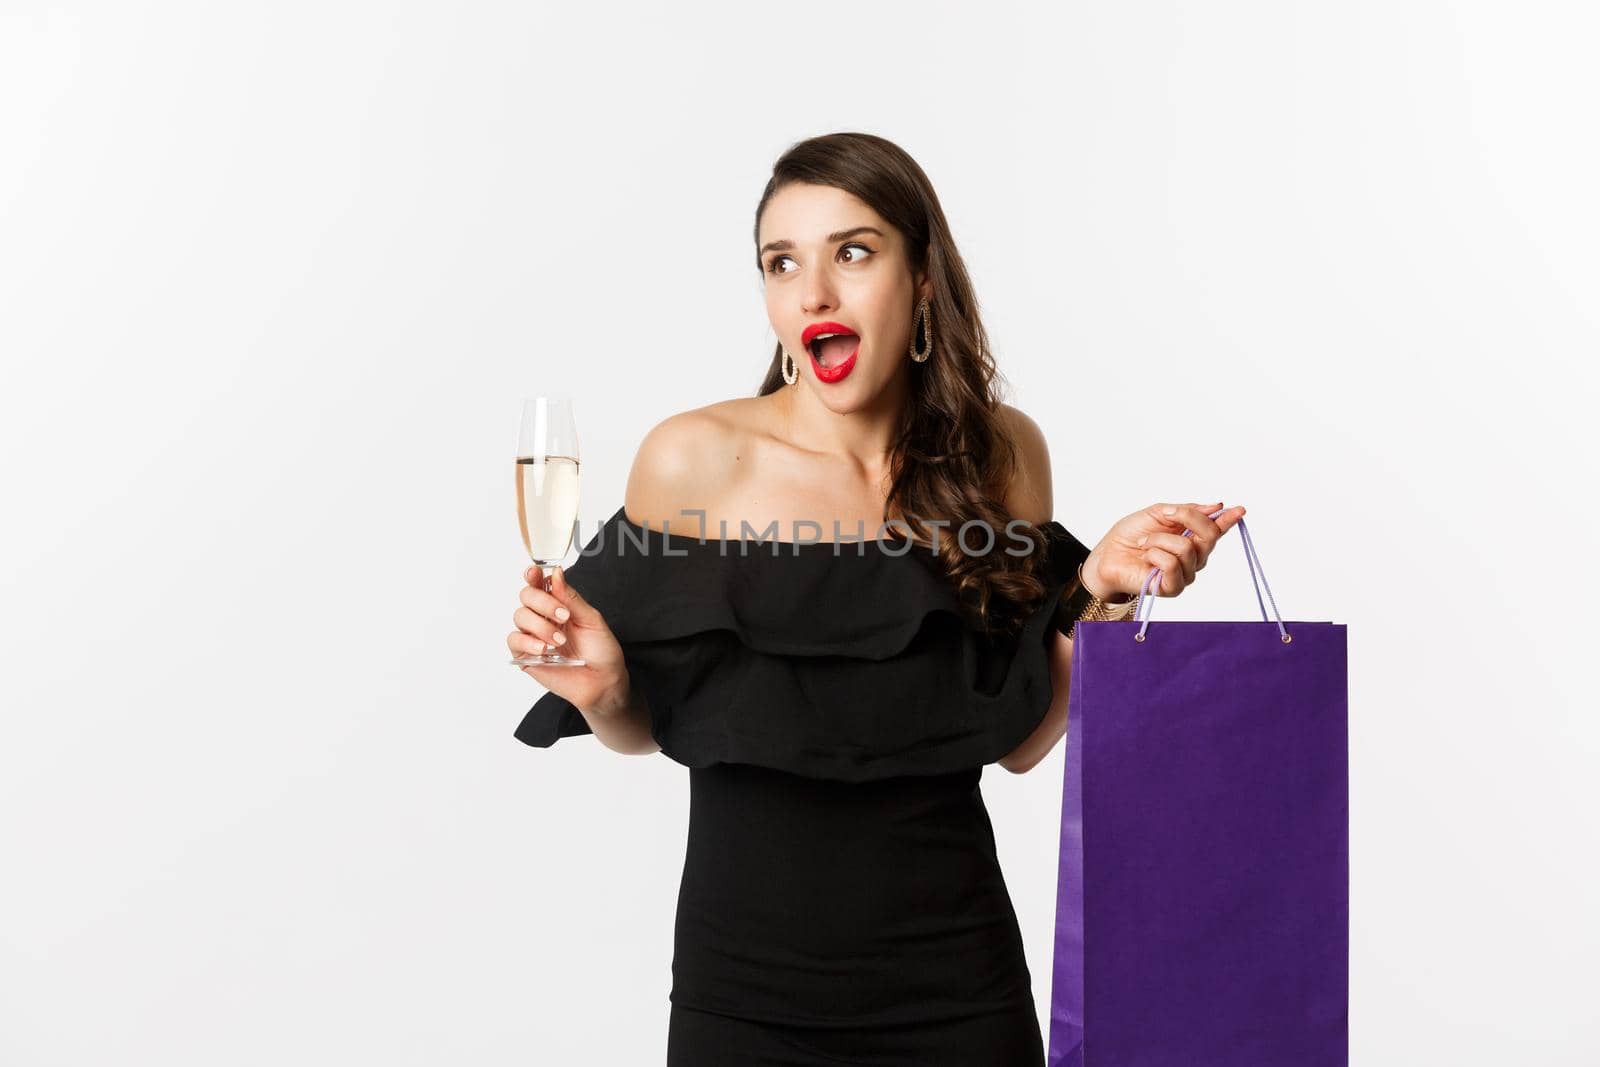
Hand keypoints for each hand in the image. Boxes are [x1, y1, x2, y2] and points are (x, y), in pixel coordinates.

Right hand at [508, 564, 630, 714]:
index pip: (539, 584)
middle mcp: (543, 617)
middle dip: (543, 602)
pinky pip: (514, 641)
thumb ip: (571, 598)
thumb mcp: (591, 619)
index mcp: (558, 604)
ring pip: (519, 616)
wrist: (603, 681)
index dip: (533, 575)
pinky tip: (544, 649)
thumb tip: (555, 573)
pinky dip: (528, 642)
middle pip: (526, 596)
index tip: (534, 572)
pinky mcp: (526, 656)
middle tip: (564, 617)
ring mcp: (533, 636)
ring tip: (560, 642)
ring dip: (541, 626)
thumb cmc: (601, 651)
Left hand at [1081, 500, 1246, 599]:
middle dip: (1187, 517)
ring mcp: (1185, 573)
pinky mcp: (1172, 587)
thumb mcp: (1157, 513)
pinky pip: (1172, 564)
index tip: (1240, 509)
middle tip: (1165, 515)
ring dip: (1159, 540)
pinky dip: (1155, 554)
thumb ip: (1185, 511)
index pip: (1216, 529)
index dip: (1229, 519)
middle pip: (1208, 536)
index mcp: (1191, 537)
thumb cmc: (1130, 536)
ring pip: (1187, 549)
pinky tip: (1146, 557)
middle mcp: (1193, 557)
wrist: (1107, 555)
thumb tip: (1214, 506)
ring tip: (1144, 544)